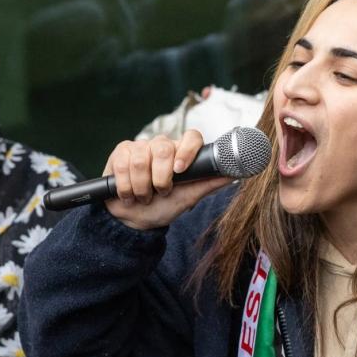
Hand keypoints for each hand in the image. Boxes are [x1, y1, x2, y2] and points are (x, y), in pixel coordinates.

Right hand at [103, 130, 230, 229]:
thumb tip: (235, 174)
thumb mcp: (188, 197)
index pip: (191, 136)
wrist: (134, 219)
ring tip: (144, 197)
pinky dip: (126, 186)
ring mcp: (140, 146)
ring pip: (140, 160)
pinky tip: (128, 194)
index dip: (187, 150)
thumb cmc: (163, 206)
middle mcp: (162, 145)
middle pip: (162, 147)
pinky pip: (123, 165)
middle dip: (160, 177)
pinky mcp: (121, 152)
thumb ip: (208, 183)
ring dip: (141, 187)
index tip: (180, 170)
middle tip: (160, 193)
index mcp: (182, 152)